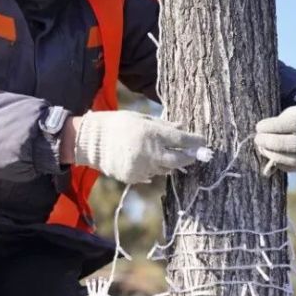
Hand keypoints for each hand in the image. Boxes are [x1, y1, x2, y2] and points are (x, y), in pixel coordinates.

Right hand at [72, 111, 206, 183]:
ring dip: (168, 162)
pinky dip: (152, 168)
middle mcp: (149, 152)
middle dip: (189, 157)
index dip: (195, 141)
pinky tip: (145, 159)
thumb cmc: (118, 124)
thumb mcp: (142, 118)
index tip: (203, 142)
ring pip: (165, 168)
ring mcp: (142, 166)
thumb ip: (164, 125)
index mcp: (152, 133)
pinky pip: (151, 175)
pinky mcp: (134, 177)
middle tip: (194, 155)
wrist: (92, 141)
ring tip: (162, 153)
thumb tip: (183, 127)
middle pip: (179, 159)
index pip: (181, 139)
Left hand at [255, 102, 295, 174]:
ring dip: (273, 155)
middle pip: (295, 144)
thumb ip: (279, 123)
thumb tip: (261, 135)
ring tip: (262, 148)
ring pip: (294, 160)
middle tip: (258, 139)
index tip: (259, 127)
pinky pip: (293, 168)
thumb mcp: (292, 113)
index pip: (293, 124)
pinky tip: (270, 155)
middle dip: (271, 143)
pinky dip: (279, 163)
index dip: (273, 126)